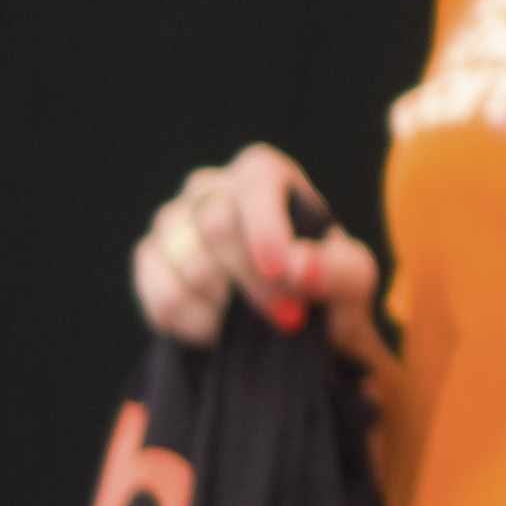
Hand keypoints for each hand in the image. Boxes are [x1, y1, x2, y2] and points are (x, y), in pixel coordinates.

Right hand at [134, 145, 378, 344]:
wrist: (295, 325)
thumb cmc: (328, 286)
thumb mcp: (355, 278)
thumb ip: (339, 269)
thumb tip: (299, 265)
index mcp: (263, 173)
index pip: (255, 186)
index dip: (266, 229)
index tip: (281, 272)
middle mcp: (210, 187)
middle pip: (217, 226)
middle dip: (256, 282)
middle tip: (289, 318)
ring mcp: (172, 222)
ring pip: (186, 264)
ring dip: (229, 308)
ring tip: (256, 321)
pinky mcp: (150, 262)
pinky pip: (161, 296)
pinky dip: (197, 325)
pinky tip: (222, 331)